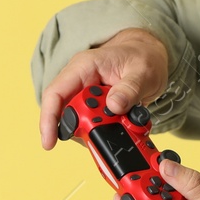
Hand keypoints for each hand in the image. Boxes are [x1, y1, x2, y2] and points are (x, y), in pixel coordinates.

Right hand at [38, 27, 169, 149]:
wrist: (150, 57)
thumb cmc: (143, 57)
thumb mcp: (142, 71)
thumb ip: (129, 89)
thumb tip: (114, 106)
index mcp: (84, 67)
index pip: (55, 93)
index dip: (48, 119)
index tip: (49, 143)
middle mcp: (79, 82)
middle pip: (68, 114)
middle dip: (86, 129)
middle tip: (112, 131)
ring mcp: (86, 95)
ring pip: (81, 123)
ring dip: (100, 130)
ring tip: (126, 123)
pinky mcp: (94, 107)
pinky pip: (94, 124)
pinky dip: (108, 129)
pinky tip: (125, 124)